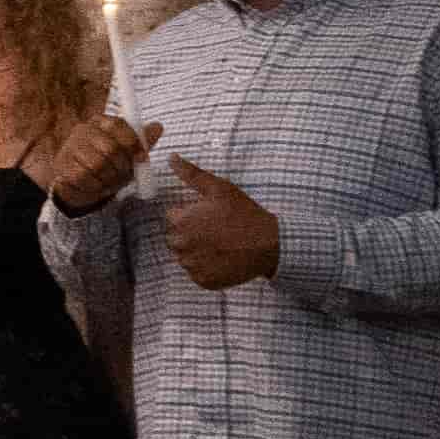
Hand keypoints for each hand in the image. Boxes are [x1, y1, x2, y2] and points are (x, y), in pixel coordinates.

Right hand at [30, 111, 153, 212]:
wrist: (79, 184)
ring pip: (98, 164)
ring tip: (110, 180)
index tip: (142, 158)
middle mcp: (82, 130)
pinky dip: (96, 186)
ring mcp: (70, 147)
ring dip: (109, 178)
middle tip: (124, 175)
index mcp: (100, 122)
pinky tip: (96, 185)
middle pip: (110, 148)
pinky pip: (86, 177)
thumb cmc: (107, 164)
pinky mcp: (62, 165)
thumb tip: (159, 126)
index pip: (118, 125)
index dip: (133, 143)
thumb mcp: (127, 153)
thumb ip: (142, 141)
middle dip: (122, 166)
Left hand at [164, 155, 282, 288]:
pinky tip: (223, 258)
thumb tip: (170, 157)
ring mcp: (191, 265)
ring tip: (221, 245)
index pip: (174, 217)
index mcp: (180, 221)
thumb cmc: (244, 214)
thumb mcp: (219, 189)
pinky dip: (207, 267)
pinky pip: (197, 273)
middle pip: (176, 237)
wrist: (269, 244)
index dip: (192, 214)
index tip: (211, 216)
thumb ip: (191, 174)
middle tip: (217, 231)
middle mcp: (180, 244)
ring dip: (198, 251)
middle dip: (191, 233)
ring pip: (185, 256)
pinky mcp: (202, 281)